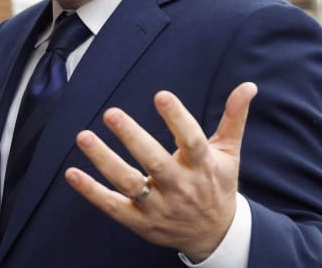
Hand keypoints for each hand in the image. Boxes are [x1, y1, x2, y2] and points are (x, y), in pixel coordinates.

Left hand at [65, 82, 256, 261]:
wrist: (215, 235)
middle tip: (112, 113)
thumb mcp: (229, 153)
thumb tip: (248, 86)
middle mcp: (181, 187)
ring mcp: (158, 206)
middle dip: (133, 138)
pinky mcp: (140, 221)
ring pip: (129, 183)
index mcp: (203, 167)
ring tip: (84, 136)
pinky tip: (72, 173)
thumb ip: (234, 118)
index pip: (192, 141)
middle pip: (155, 162)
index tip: (161, 95)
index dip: (177, 118)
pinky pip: (112, 206)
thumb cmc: (217, 184)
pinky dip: (91, 192)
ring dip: (104, 160)